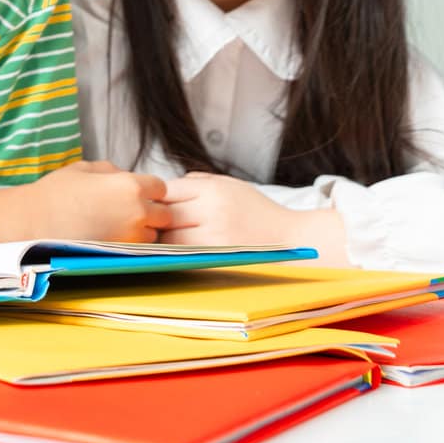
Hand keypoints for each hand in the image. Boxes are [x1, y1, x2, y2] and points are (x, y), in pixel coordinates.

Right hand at [0, 160, 172, 243]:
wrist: (34, 222)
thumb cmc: (55, 192)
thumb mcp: (85, 168)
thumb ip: (113, 171)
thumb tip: (124, 177)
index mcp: (132, 186)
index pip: (161, 188)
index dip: (149, 190)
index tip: (136, 193)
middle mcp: (139, 212)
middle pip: (164, 215)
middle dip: (152, 212)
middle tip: (129, 211)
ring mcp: (132, 237)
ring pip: (153, 236)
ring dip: (142, 231)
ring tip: (117, 226)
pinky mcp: (121, 255)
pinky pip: (137, 250)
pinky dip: (129, 245)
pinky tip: (110, 237)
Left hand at [159, 173, 343, 252]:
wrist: (292, 240)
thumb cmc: (257, 211)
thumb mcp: (231, 185)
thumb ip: (198, 182)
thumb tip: (164, 187)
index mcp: (214, 190)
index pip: (167, 190)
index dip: (156, 199)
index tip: (154, 205)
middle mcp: (213, 212)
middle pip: (164, 216)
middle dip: (155, 221)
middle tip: (151, 225)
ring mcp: (215, 239)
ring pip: (170, 240)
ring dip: (163, 241)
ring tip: (165, 240)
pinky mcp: (219, 260)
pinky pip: (185, 258)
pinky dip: (178, 256)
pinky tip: (179, 254)